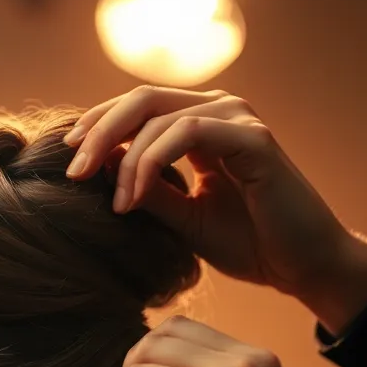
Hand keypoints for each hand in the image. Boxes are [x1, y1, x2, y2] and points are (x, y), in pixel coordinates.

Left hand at [63, 86, 358, 305]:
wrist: (298, 267)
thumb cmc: (246, 242)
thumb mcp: (181, 217)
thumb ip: (145, 188)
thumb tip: (100, 168)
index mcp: (201, 123)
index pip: (138, 107)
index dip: (98, 125)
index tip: (68, 159)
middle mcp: (219, 109)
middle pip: (141, 99)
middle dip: (99, 132)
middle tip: (73, 171)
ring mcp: (238, 118)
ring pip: (159, 116)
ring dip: (125, 159)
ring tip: (112, 203)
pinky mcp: (252, 138)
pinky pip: (188, 133)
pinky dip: (152, 163)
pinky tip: (133, 198)